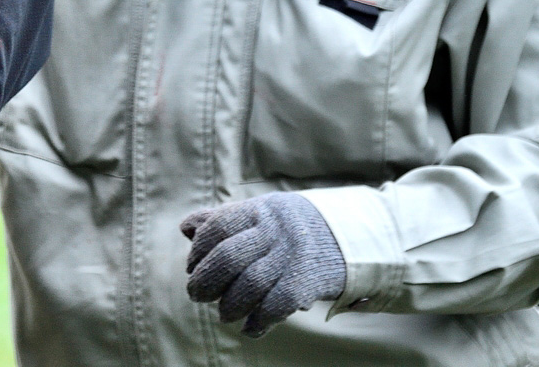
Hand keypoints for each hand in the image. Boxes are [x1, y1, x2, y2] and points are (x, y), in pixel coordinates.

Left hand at [180, 192, 345, 337]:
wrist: (351, 235)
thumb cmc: (292, 227)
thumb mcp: (261, 213)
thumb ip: (225, 219)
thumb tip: (187, 228)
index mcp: (259, 210)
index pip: (218, 227)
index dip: (199, 250)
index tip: (191, 267)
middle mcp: (275, 230)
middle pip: (229, 257)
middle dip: (206, 281)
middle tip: (197, 295)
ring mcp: (293, 255)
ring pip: (250, 284)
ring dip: (230, 305)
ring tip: (224, 314)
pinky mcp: (309, 280)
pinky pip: (277, 305)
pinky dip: (259, 321)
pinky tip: (250, 328)